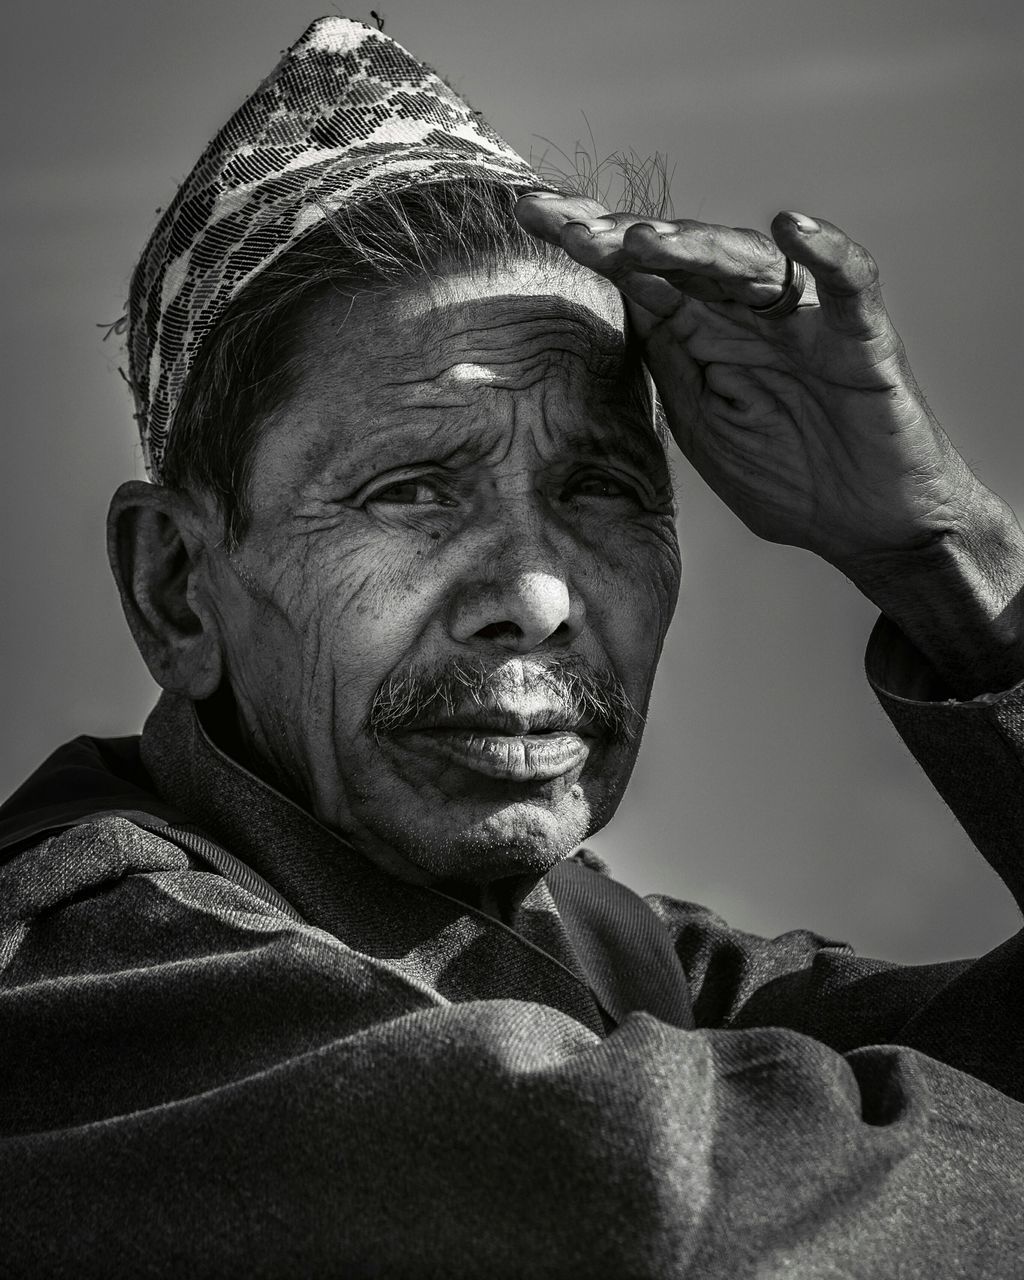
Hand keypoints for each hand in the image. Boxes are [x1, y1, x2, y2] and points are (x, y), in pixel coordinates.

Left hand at [515, 192, 977, 564]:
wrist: (868, 528)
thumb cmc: (789, 478)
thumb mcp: (703, 423)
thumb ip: (670, 359)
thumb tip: (626, 290)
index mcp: (706, 333)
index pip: (643, 274)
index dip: (590, 243)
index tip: (529, 215)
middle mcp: (750, 313)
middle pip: (684, 255)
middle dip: (620, 235)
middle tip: (562, 221)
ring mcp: (804, 321)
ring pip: (749, 263)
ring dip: (696, 247)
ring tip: (641, 240)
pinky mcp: (862, 339)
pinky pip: (849, 284)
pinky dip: (827, 254)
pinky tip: (793, 228)